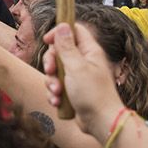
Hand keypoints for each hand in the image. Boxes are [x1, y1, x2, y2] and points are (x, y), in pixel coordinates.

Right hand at [42, 20, 125, 134]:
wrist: (101, 123)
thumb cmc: (93, 94)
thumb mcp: (76, 67)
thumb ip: (66, 47)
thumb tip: (62, 25)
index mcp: (89, 51)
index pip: (74, 31)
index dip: (59, 32)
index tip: (47, 40)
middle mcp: (84, 62)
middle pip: (59, 51)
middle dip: (51, 62)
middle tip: (50, 71)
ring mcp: (78, 77)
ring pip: (56, 71)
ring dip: (51, 81)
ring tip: (57, 93)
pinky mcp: (73, 90)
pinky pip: (57, 86)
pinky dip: (54, 93)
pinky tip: (57, 102)